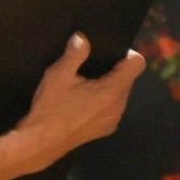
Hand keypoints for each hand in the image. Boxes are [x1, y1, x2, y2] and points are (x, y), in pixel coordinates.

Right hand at [15, 33, 145, 169]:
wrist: (42, 142)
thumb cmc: (51, 108)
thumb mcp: (58, 75)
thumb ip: (75, 53)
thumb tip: (82, 37)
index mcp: (112, 91)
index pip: (137, 64)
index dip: (127, 54)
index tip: (109, 53)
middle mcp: (119, 106)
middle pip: (129, 78)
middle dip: (114, 70)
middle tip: (90, 68)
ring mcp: (114, 119)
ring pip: (121, 94)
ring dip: (109, 86)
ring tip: (85, 85)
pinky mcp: (106, 129)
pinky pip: (113, 107)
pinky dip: (104, 101)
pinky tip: (84, 102)